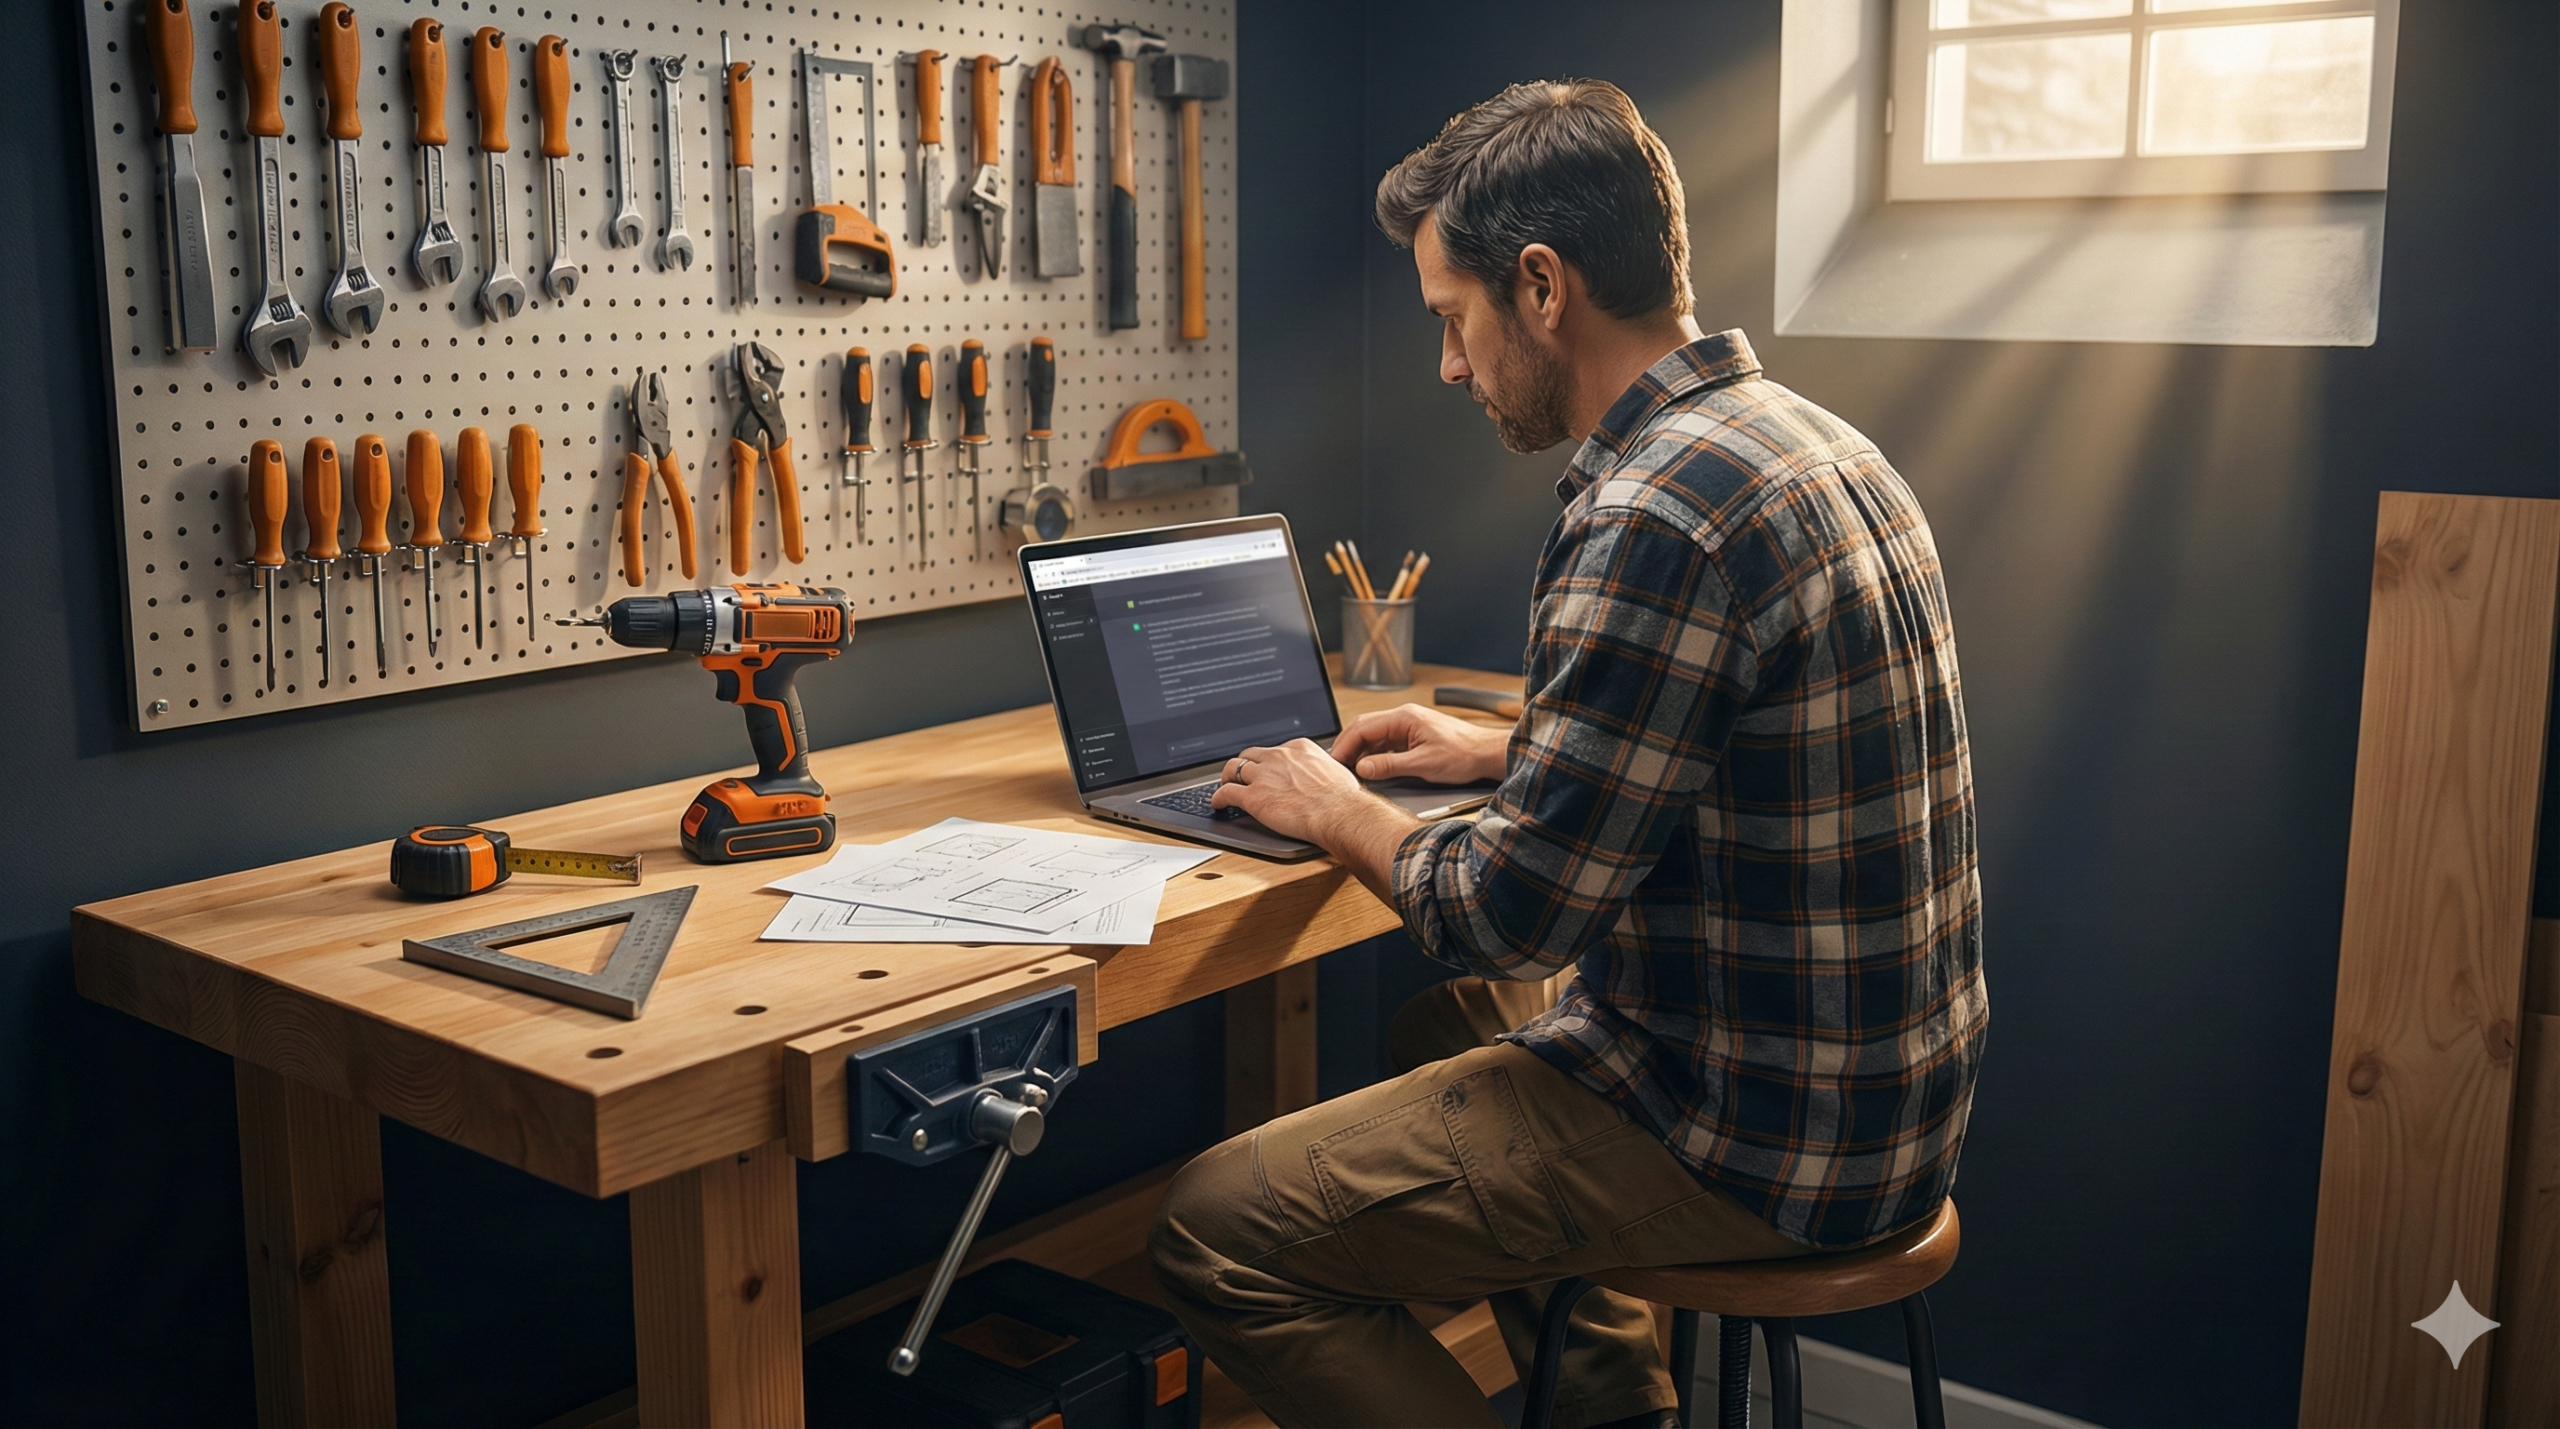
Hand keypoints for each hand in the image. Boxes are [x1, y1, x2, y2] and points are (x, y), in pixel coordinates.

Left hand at [1207, 738, 1366, 842]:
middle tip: (1242, 776)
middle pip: (1250, 755)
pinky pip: (1227, 793)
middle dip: (1245, 765)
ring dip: (1228, 777)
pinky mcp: (1253, 797)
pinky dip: (1218, 798)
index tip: (1267, 770)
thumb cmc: (1342, 798)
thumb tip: (1320, 776)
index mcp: (1298, 748)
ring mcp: (1263, 776)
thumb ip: (1319, 769)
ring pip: (1234, 768)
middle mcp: (1278, 756)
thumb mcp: (1333, 770)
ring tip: (1226, 785)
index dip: (1267, 762)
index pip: (1274, 750)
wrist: (1338, 812)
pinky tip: (1218, 803)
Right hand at [1331, 704, 1508, 785]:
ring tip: (1348, 770)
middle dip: (1347, 746)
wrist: (1487, 754)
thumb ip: (1390, 765)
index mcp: (1404, 718)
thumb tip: (1362, 767)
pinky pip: (1385, 743)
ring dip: (1360, 752)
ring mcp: (1408, 727)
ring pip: (1373, 736)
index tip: (1335, 762)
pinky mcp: (1413, 737)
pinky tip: (1369, 768)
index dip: (1345, 745)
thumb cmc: (1463, 754)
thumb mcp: (1424, 764)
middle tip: (1336, 767)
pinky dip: (1373, 755)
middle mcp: (1404, 718)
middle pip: (1364, 728)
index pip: (1362, 727)